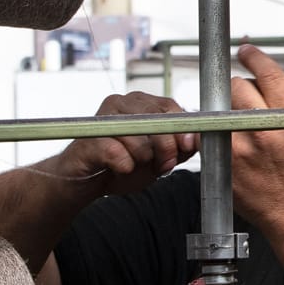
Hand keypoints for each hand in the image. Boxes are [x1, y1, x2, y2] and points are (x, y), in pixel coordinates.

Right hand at [53, 92, 198, 195]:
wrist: (84, 181)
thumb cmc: (121, 164)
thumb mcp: (158, 157)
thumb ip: (180, 148)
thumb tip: (199, 139)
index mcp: (139, 103)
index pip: (170, 107)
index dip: (182, 130)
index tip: (188, 147)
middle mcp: (120, 104)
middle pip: (157, 122)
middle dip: (166, 150)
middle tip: (162, 165)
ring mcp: (102, 120)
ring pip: (140, 142)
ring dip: (143, 162)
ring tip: (134, 166)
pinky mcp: (89, 140)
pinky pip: (119, 156)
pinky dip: (125, 168)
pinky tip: (118, 169)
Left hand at [229, 44, 283, 226]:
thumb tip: (262, 80)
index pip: (267, 73)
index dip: (254, 56)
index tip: (246, 51)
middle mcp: (262, 130)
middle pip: (238, 86)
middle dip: (242, 90)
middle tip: (248, 104)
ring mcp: (239, 147)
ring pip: (222, 108)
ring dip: (229, 112)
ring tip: (243, 130)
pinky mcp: (222, 162)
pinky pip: (213, 132)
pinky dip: (219, 133)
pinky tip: (235, 146)